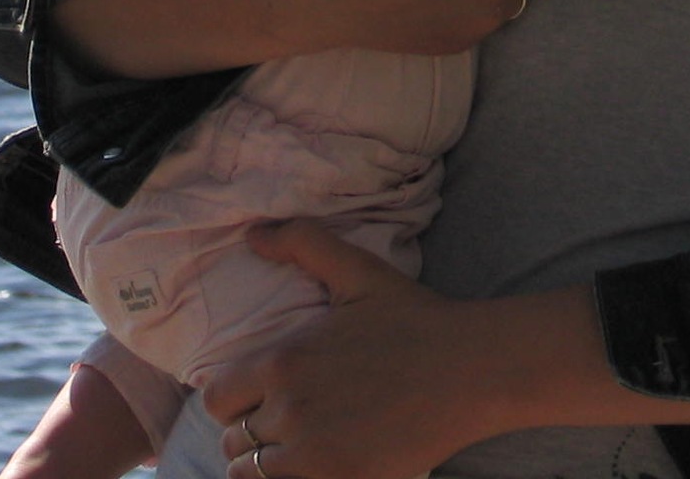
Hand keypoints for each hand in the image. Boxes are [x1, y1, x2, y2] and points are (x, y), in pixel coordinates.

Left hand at [206, 222, 494, 478]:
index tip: (256, 398)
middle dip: (252, 433)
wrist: (472, 369)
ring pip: (253, 474)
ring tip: (300, 448)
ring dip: (269, 462)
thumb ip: (302, 244)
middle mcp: (289, 410)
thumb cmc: (415, 318)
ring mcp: (314, 453)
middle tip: (286, 424)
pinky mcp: (341, 478)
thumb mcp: (358, 271)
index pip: (217, 398)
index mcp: (283, 362)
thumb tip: (253, 234)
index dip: (232, 400)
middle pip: (233, 442)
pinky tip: (321, 461)